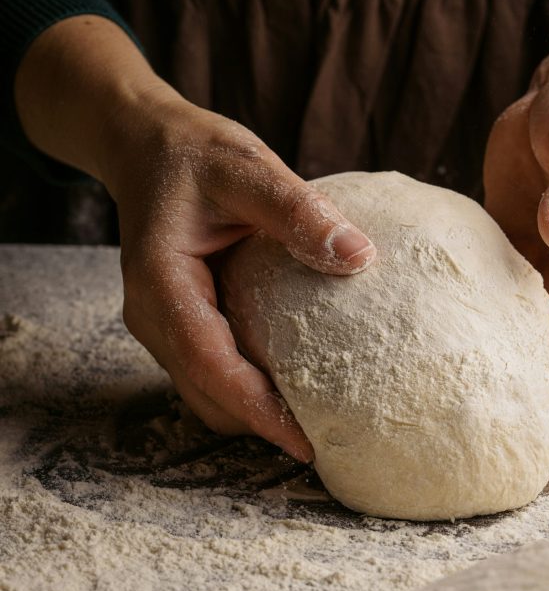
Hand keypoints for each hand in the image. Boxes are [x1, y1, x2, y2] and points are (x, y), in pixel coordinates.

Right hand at [15, 18, 375, 460]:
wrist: (146, 147)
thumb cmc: (194, 153)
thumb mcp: (247, 168)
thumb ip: (298, 210)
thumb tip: (360, 257)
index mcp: (162, 282)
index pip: (210, 364)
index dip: (257, 410)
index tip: (305, 442)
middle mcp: (152, 315)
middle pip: (206, 394)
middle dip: (259, 425)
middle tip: (325, 442)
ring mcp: (161, 325)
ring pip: (205, 393)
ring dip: (252, 413)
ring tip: (314, 424)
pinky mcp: (177, 324)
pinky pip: (209, 373)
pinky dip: (245, 391)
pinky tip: (291, 386)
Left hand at [483, 0, 548, 442]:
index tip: (546, 437)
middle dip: (537, 406)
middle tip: (490, 447)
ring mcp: (547, 269)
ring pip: (526, 339)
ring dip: (502, 377)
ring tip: (456, 417)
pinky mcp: (513, 252)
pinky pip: (493, 303)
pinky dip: (471, 332)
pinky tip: (433, 353)